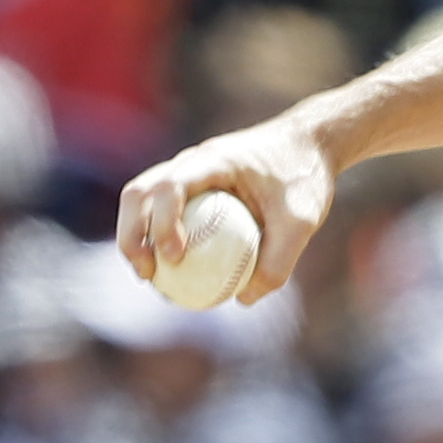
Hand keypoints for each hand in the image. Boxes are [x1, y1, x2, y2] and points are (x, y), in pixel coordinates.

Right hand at [118, 117, 337, 307]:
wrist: (310, 143)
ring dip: (135, 235)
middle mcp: (192, 161)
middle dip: (132, 234)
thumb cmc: (306, 178)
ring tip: (149, 276)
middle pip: (139, 192)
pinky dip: (156, 235)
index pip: (171, 185)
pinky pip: (164, 209)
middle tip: (147, 274)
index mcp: (214, 160)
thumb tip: (243, 299)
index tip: (176, 258)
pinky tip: (171, 271)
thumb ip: (279, 261)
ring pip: (142, 198)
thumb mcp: (303, 222)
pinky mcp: (193, 184)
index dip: (163, 223)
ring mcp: (188, 170)